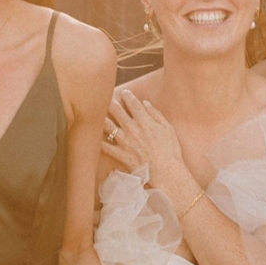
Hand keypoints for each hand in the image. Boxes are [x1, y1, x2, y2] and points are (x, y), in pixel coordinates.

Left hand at [101, 85, 198, 209]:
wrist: (167, 172)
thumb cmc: (171, 151)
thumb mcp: (168, 128)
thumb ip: (156, 114)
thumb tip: (146, 103)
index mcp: (145, 121)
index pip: (133, 103)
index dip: (127, 95)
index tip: (124, 92)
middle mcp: (132, 129)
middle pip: (117, 111)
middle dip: (110, 101)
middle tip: (106, 96)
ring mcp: (125, 142)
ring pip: (108, 126)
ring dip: (101, 117)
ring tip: (97, 113)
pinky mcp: (121, 155)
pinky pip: (106, 147)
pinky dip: (99, 141)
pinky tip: (94, 136)